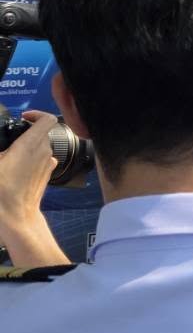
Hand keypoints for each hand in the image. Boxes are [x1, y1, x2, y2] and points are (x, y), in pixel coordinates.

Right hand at [0, 112, 65, 262]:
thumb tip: (3, 153)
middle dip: (25, 133)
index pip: (46, 119)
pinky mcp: (46, 176)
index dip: (36, 114)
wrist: (14, 218)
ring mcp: (47, 165)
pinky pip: (40, 161)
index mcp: (31, 144)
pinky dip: (30, 159)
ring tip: (7, 157)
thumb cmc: (1, 192)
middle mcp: (44, 152)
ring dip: (26, 148)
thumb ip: (0, 151)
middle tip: (8, 140)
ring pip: (40, 147)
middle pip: (41, 133)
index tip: (22, 117)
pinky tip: (13, 169)